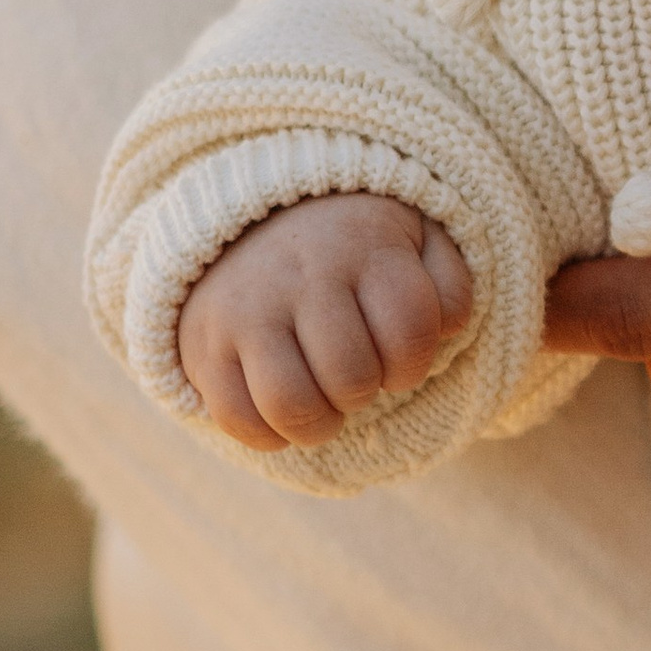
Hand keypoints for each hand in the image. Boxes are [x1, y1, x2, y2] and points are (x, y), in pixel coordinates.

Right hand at [178, 193, 474, 452]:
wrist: (250, 216)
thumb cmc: (353, 245)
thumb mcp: (415, 238)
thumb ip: (448, 281)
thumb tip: (447, 329)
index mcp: (363, 246)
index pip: (410, 332)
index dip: (414, 364)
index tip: (399, 359)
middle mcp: (301, 277)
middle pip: (351, 377)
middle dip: (366, 392)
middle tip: (356, 375)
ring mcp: (245, 311)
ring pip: (292, 404)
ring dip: (321, 423)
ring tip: (324, 401)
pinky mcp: (202, 344)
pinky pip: (237, 419)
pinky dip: (269, 434)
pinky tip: (284, 410)